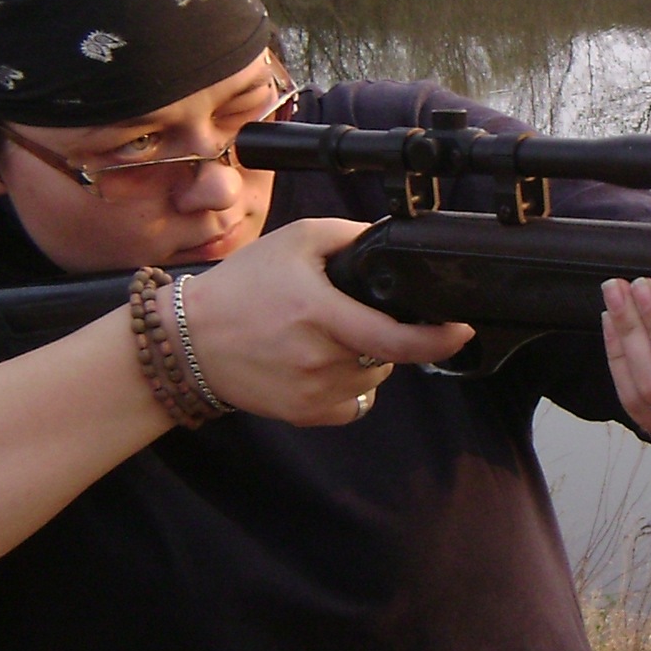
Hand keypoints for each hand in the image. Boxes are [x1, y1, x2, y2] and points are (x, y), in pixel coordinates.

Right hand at [179, 219, 474, 426]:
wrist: (189, 341)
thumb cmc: (242, 287)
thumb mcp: (296, 241)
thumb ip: (351, 236)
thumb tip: (394, 238)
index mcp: (320, 314)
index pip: (396, 339)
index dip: (438, 339)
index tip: (462, 330)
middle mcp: (320, 359)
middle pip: (389, 354)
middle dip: (387, 335)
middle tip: (354, 316)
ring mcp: (313, 392)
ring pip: (374, 379)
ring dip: (369, 360)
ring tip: (329, 338)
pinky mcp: (305, 414)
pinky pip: (354, 403)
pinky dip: (351, 385)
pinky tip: (323, 364)